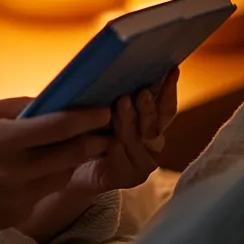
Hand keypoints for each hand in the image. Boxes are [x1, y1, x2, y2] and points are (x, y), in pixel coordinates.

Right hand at [0, 99, 111, 243]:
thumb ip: (10, 109)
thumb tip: (46, 102)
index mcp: (0, 142)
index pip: (59, 128)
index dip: (87, 118)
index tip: (105, 109)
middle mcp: (13, 173)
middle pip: (72, 155)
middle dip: (95, 141)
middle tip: (108, 129)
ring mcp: (17, 198)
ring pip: (63, 176)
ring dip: (76, 161)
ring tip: (84, 145)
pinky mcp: (16, 217)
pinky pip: (43, 193)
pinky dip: (47, 179)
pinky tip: (41, 169)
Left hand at [69, 68, 178, 193]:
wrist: (72, 169)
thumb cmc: (87, 134)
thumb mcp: (102, 111)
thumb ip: (116, 97)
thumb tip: (116, 66)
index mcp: (150, 125)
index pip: (165, 107)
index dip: (170, 90)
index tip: (171, 70)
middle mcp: (151, 143)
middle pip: (156, 123)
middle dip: (148, 107)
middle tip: (141, 93)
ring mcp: (143, 162)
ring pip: (139, 140)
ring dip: (130, 123)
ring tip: (121, 105)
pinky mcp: (129, 177)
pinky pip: (125, 160)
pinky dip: (117, 149)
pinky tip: (112, 141)